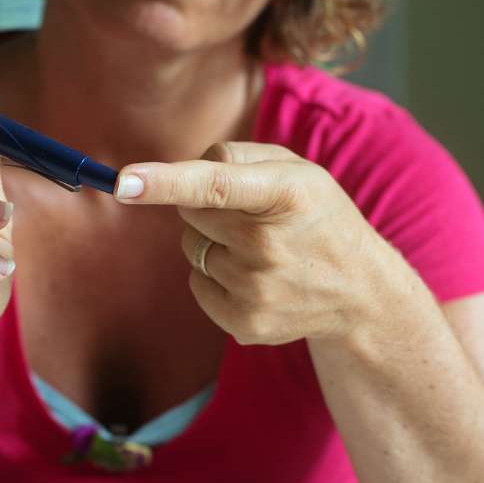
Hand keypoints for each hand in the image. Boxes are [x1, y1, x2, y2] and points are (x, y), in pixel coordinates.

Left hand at [114, 142, 405, 345]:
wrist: (359, 293)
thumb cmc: (316, 217)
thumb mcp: (295, 172)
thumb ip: (236, 159)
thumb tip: (180, 175)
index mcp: (287, 194)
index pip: (216, 185)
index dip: (165, 182)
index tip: (123, 181)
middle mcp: (269, 246)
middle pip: (191, 213)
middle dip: (207, 208)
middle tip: (252, 217)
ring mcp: (256, 290)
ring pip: (191, 249)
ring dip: (213, 243)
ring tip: (260, 249)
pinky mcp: (244, 323)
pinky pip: (196, 284)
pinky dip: (214, 276)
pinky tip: (254, 278)